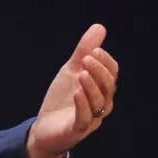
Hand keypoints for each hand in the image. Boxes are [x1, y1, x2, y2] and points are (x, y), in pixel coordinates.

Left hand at [26, 23, 119, 157]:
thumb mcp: (71, 71)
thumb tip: (99, 27)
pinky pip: (85, 118)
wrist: (44, 128)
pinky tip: (77, 92)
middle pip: (109, 86)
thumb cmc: (62, 99)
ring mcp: (91, 118)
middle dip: (99, 71)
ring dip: (91, 86)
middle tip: (86, 58)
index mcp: (102, 89)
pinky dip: (82, 104)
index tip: (93, 50)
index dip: (105, 61)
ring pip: (99, 102)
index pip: (112, 73)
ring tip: (81, 73)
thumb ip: (83, 51)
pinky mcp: (78, 130)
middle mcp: (101, 104)